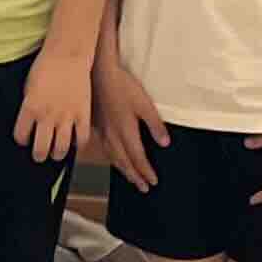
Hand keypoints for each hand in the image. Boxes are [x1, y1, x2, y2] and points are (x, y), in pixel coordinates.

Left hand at [15, 46, 92, 162]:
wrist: (67, 54)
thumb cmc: (45, 67)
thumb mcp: (28, 88)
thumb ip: (29, 108)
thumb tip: (30, 124)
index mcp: (30, 108)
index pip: (21, 136)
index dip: (22, 139)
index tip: (25, 138)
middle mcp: (47, 116)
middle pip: (41, 149)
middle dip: (38, 155)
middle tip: (39, 154)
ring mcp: (66, 116)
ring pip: (61, 149)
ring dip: (57, 154)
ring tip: (56, 152)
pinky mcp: (83, 114)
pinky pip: (82, 139)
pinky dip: (78, 144)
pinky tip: (74, 141)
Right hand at [93, 59, 167, 187]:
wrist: (99, 73)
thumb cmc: (122, 86)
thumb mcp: (144, 104)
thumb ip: (155, 125)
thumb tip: (165, 143)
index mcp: (126, 132)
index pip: (138, 158)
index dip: (146, 171)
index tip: (153, 181)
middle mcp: (113, 135)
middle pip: (125, 162)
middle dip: (135, 176)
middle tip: (143, 187)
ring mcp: (103, 131)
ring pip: (113, 157)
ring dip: (123, 170)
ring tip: (130, 178)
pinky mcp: (97, 125)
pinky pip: (105, 148)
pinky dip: (112, 158)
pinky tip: (113, 157)